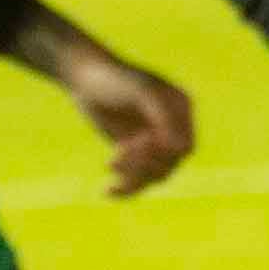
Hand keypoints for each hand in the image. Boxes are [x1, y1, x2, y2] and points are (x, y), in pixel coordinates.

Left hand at [62, 44, 196, 195]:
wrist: (84, 77)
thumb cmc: (114, 78)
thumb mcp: (142, 91)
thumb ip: (164, 114)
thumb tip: (180, 148)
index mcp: (181, 110)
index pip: (184, 146)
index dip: (164, 152)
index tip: (140, 140)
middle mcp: (171, 128)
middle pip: (169, 165)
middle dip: (144, 163)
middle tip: (120, 151)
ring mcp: (153, 142)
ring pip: (153, 177)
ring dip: (133, 176)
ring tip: (110, 163)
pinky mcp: (134, 153)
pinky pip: (137, 181)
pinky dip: (124, 189)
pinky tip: (107, 192)